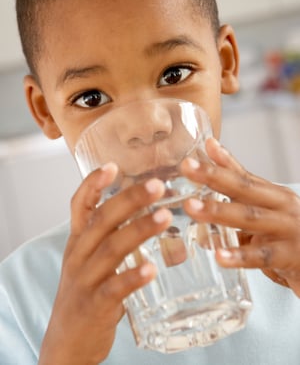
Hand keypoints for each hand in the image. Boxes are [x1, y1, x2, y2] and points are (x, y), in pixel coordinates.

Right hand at [39, 163, 171, 364]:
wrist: (67, 339)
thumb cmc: (87, 290)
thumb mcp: (89, 257)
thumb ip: (109, 235)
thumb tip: (144, 207)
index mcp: (78, 240)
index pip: (79, 205)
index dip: (93, 184)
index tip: (113, 166)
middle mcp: (79, 255)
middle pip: (102, 220)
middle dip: (130, 200)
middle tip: (158, 185)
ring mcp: (86, 280)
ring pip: (111, 249)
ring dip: (138, 231)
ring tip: (164, 217)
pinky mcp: (95, 305)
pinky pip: (115, 288)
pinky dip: (133, 277)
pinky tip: (152, 269)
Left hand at [181, 138, 299, 297]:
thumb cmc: (288, 233)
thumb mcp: (266, 208)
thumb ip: (237, 184)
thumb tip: (207, 156)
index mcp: (272, 195)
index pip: (241, 176)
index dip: (215, 166)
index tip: (189, 160)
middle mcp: (281, 207)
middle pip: (245, 189)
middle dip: (214, 178)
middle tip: (187, 169)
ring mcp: (288, 230)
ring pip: (250, 218)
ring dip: (219, 211)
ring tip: (192, 208)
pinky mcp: (290, 256)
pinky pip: (262, 256)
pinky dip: (240, 256)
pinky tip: (219, 256)